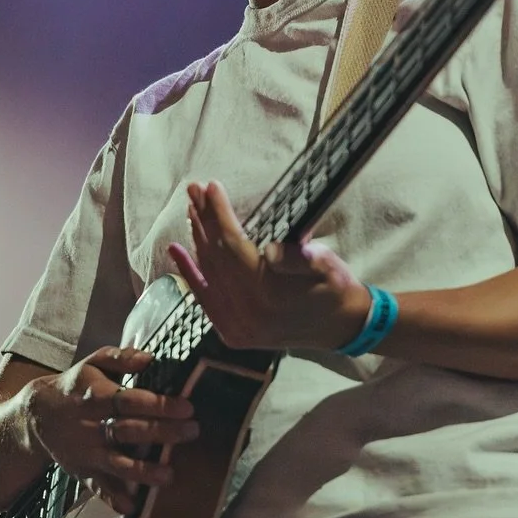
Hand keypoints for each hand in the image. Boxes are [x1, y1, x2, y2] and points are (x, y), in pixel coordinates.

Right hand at [22, 346, 197, 515]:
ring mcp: (87, 451)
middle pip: (128, 431)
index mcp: (96, 395)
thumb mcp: (93, 362)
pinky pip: (97, 487)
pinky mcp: (82, 471)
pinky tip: (131, 506)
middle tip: (192, 432)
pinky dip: (112, 498)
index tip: (187, 407)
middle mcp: (92, 426)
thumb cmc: (76, 385)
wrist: (36, 415)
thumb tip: (149, 358)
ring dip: (142, 472)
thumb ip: (120, 357)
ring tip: (168, 476)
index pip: (129, 400)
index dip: (158, 404)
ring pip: (116, 463)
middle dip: (162, 433)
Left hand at [167, 180, 370, 354]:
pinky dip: (190, 273)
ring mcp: (235, 325)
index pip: (233, 244)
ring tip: (191, 208)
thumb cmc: (335, 287)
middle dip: (203, 219)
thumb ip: (299, 259)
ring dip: (196, 239)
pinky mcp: (231, 331)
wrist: (342, 328)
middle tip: (194, 189)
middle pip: (215, 256)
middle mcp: (246, 312)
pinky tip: (176, 248)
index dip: (220, 213)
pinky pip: (204, 298)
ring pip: (208, 273)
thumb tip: (269, 250)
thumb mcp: (327, 265)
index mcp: (269, 293)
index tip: (212, 186)